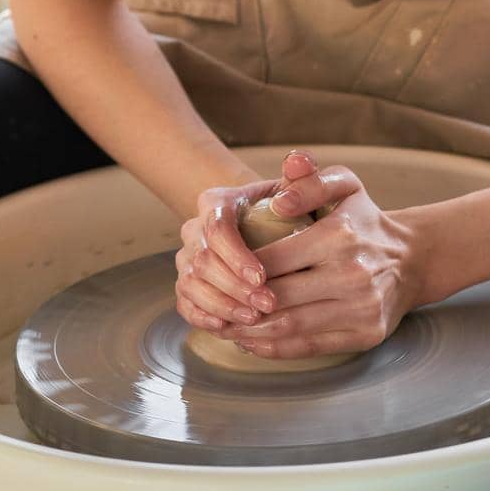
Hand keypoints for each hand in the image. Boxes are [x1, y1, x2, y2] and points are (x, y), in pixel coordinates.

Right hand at [173, 149, 319, 333]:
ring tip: (254, 318)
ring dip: (222, 305)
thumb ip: (303, 175)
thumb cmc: (290, 209)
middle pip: (203, 260)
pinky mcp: (189, 285)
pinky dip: (204, 317)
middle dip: (233, 286)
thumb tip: (297, 162)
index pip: (217, 227)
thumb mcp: (300, 190)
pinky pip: (186, 303)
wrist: (275, 230)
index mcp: (216, 202)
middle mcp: (195, 229)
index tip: (262, 276)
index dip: (236, 255)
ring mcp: (189, 258)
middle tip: (267, 305)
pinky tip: (228, 328)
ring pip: (191, 284)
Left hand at [207, 160, 423, 361]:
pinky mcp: (366, 334)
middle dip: (238, 304)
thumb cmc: (365, 219)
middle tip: (214, 303)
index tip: (219, 272)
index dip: (238, 270)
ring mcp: (362, 308)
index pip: (272, 258)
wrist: (412, 258)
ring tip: (225, 325)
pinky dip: (274, 348)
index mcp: (340, 235)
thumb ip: (309, 180)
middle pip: (277, 297)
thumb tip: (279, 201)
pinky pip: (309, 347)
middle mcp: (353, 273)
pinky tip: (252, 340)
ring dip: (249, 331)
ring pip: (290, 326)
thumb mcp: (344, 184)